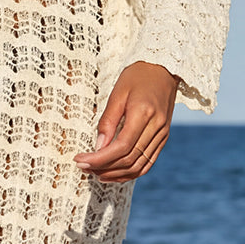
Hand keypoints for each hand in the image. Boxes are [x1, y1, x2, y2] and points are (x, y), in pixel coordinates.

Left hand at [74, 61, 179, 182]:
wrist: (163, 69)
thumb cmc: (138, 76)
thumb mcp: (117, 93)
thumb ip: (108, 121)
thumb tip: (98, 147)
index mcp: (144, 113)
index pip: (121, 147)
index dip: (99, 159)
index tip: (81, 161)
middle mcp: (156, 127)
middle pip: (129, 159)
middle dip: (104, 168)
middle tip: (84, 168)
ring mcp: (162, 134)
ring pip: (139, 166)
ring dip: (116, 174)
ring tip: (96, 173)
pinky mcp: (163, 138)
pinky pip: (147, 163)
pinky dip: (130, 172)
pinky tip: (114, 173)